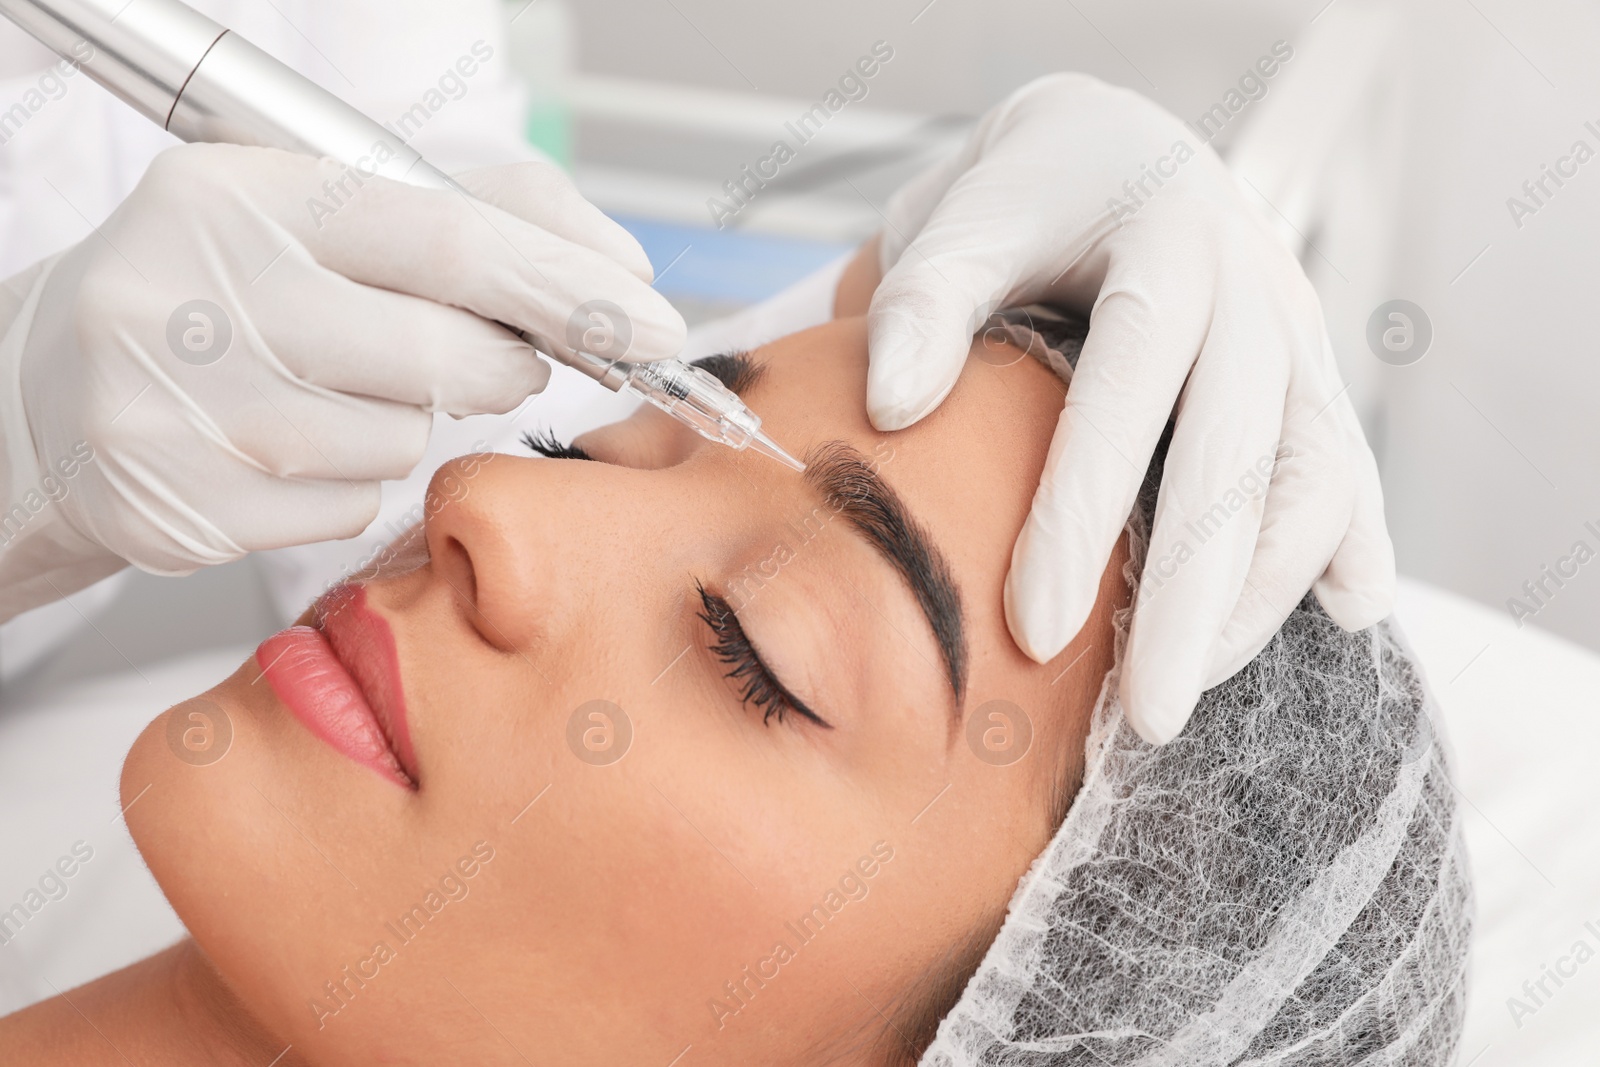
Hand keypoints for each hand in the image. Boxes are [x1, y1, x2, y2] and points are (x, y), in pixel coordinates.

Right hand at [17, 143, 683, 577]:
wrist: (48, 390)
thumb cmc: (223, 288)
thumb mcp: (325, 215)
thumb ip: (481, 214)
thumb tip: (619, 269)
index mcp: (244, 195)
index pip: (451, 241)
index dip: (568, 287)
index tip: (649, 321)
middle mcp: (197, 294)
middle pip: (446, 358)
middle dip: (503, 367)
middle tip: (493, 358)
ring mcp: (179, 410)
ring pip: (402, 442)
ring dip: (405, 423)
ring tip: (328, 387)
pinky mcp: (179, 507)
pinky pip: (347, 507)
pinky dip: (349, 482)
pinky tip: (286, 446)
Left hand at [864, 73, 1393, 743]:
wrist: (1116, 149)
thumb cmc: (1024, 201)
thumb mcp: (966, 219)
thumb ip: (926, 301)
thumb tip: (892, 410)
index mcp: (1164, 242)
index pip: (1131, 389)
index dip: (1085, 512)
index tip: (1034, 631)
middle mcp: (1252, 289)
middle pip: (1243, 455)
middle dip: (1199, 597)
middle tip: (1149, 719)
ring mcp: (1297, 333)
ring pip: (1315, 474)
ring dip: (1266, 592)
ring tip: (1194, 688)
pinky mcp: (1315, 375)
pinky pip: (1349, 466)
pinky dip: (1349, 543)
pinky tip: (1341, 616)